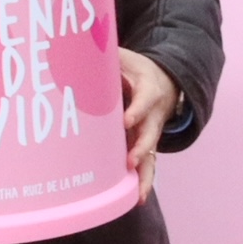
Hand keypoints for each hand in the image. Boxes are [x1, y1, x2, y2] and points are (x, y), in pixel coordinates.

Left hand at [118, 49, 178, 205]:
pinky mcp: (145, 146)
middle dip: (140, 148)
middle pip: (150, 135)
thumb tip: (78, 43)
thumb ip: (105, 53)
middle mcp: (153, 116)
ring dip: (144, 176)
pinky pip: (146, 166)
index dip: (136, 111)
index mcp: (149, 90)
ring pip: (151, 157)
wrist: (164, 81)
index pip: (144, 101)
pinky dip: (142, 183)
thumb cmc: (136, 69)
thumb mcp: (124, 56)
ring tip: (138, 195)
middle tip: (130, 161)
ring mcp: (150, 133)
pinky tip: (134, 200)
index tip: (125, 121)